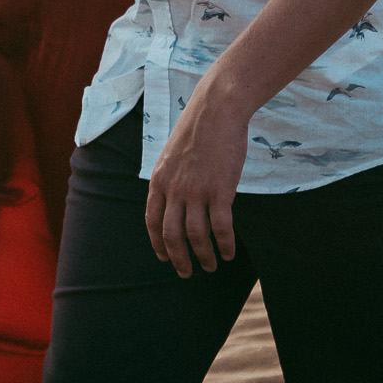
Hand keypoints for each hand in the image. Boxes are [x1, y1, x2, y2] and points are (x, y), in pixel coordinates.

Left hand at [143, 96, 249, 277]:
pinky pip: (221, 228)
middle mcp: (174, 189)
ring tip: (212, 266)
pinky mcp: (220, 191)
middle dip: (179, 258)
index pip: (152, 220)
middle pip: (172, 235)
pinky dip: (225, 244)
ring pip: (196, 236)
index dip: (158, 243)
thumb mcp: (172, 153)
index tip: (165, 257)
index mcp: (159, 180)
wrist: (216, 110)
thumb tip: (174, 198)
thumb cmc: (198, 128)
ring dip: (204, 256)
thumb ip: (171, 177)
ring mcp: (196, 191)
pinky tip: (230, 253)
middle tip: (186, 272)